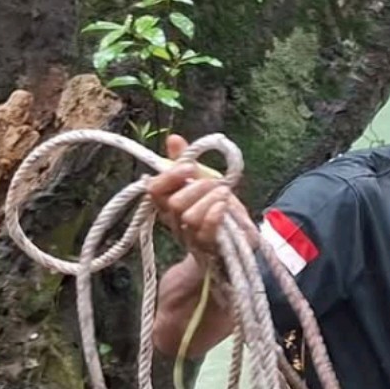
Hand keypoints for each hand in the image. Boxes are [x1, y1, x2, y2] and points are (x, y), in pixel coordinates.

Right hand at [143, 134, 239, 255]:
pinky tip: (224, 205)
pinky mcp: (206, 249)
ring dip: (210, 199)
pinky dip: (215, 214)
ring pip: (189, 217)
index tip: (188, 166)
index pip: (154, 190)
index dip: (168, 177)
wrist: (235, 244)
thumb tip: (173, 139)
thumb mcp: (202, 180)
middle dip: (197, 186)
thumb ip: (186, 161)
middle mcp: (174, 223)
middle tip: (214, 182)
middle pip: (173, 204)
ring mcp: (190, 239)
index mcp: (168, 204)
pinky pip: (205, 232)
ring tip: (224, 194)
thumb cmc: (215, 209)